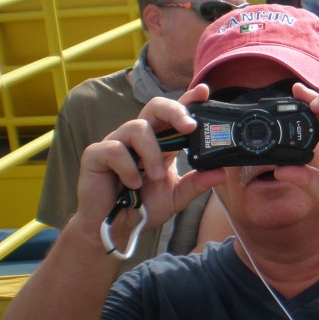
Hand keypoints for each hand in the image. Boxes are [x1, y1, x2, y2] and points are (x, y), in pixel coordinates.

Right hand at [78, 86, 225, 236]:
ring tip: (154, 176)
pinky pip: (115, 149)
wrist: (115, 228)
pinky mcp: (96, 155)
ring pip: (137, 127)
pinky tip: (132, 185)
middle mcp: (139, 138)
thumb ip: (197, 184)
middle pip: (154, 106)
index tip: (204, 91)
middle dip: (174, 111)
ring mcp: (116, 143)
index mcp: (160, 142)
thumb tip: (222, 173)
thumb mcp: (176, 196)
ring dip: (151, 153)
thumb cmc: (142, 206)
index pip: (174, 114)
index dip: (188, 100)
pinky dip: (128, 168)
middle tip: (190, 127)